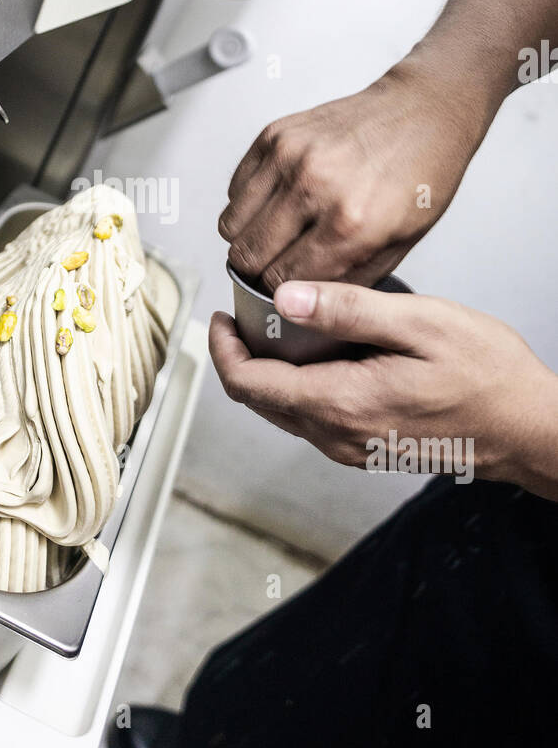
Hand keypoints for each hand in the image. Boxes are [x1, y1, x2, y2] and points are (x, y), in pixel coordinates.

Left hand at [210, 281, 557, 499]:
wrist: (528, 429)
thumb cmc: (486, 375)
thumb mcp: (419, 323)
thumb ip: (347, 310)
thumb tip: (286, 297)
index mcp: (341, 403)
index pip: (248, 384)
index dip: (223, 348)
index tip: (221, 316)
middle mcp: (338, 436)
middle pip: (258, 400)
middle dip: (242, 357)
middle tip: (247, 314)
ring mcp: (352, 449)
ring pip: (284, 411)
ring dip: (271, 373)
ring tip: (284, 327)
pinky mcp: (367, 450)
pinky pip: (313, 420)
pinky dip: (301, 388)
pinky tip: (325, 356)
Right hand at [219, 65, 487, 290]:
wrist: (424, 111)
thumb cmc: (420, 175)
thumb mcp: (401, 245)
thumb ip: (348, 280)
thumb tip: (304, 305)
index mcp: (350, 224)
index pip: (283, 282)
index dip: (283, 294)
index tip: (289, 292)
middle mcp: (313, 187)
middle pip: (248, 257)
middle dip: (257, 272)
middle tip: (275, 268)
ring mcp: (289, 157)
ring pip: (230, 227)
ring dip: (247, 240)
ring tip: (274, 237)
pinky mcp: (275, 135)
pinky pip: (235, 190)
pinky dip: (248, 205)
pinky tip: (277, 204)